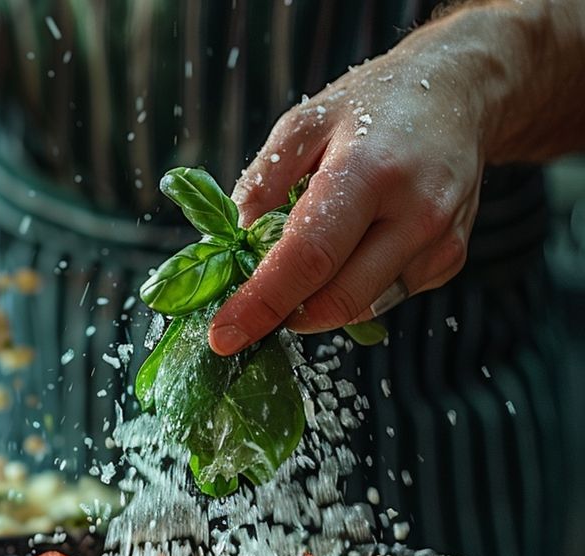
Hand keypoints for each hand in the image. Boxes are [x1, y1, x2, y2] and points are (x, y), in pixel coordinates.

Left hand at [208, 19, 489, 355]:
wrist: (459, 93)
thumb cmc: (373, 107)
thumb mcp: (304, 122)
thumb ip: (263, 181)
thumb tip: (235, 240)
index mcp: (370, 172)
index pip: (308, 256)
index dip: (262, 302)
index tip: (224, 335)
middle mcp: (416, 212)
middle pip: (336, 298)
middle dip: (284, 314)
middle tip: (249, 305)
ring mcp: (440, 241)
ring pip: (359, 307)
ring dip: (316, 302)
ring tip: (304, 257)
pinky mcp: (449, 260)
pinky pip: (383, 298)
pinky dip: (350, 289)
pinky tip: (350, 247)